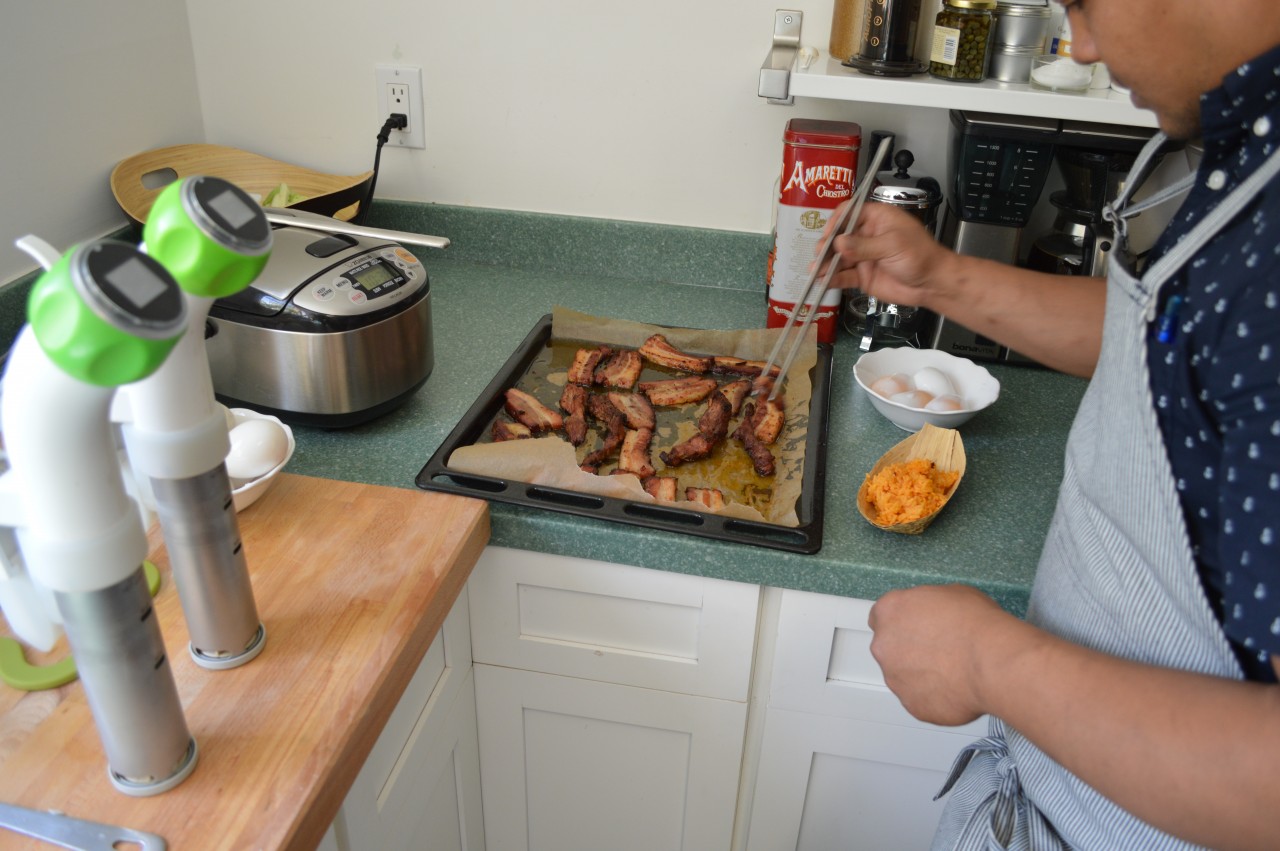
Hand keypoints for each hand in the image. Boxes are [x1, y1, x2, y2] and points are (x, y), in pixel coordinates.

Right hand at [821, 201, 955, 309]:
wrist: (932, 284)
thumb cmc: (920, 256)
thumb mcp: (892, 244)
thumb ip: (864, 245)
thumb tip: (838, 243)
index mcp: (877, 219)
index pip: (850, 212)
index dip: (837, 220)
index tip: (829, 232)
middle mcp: (867, 236)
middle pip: (840, 236)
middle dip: (827, 244)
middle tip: (820, 253)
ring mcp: (863, 257)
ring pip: (839, 258)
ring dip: (826, 263)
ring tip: (815, 270)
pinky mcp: (862, 276)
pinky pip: (843, 276)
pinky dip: (832, 279)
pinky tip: (823, 281)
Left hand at [868, 584, 1017, 726]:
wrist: (991, 662)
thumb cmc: (976, 625)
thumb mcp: (952, 594)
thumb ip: (930, 606)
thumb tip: (935, 615)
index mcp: (889, 611)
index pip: (881, 616)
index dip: (902, 622)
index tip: (916, 626)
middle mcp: (884, 646)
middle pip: (890, 648)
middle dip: (910, 649)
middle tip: (940, 649)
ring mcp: (895, 679)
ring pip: (903, 676)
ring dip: (922, 674)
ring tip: (954, 670)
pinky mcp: (912, 705)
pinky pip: (921, 700)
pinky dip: (935, 696)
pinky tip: (957, 687)